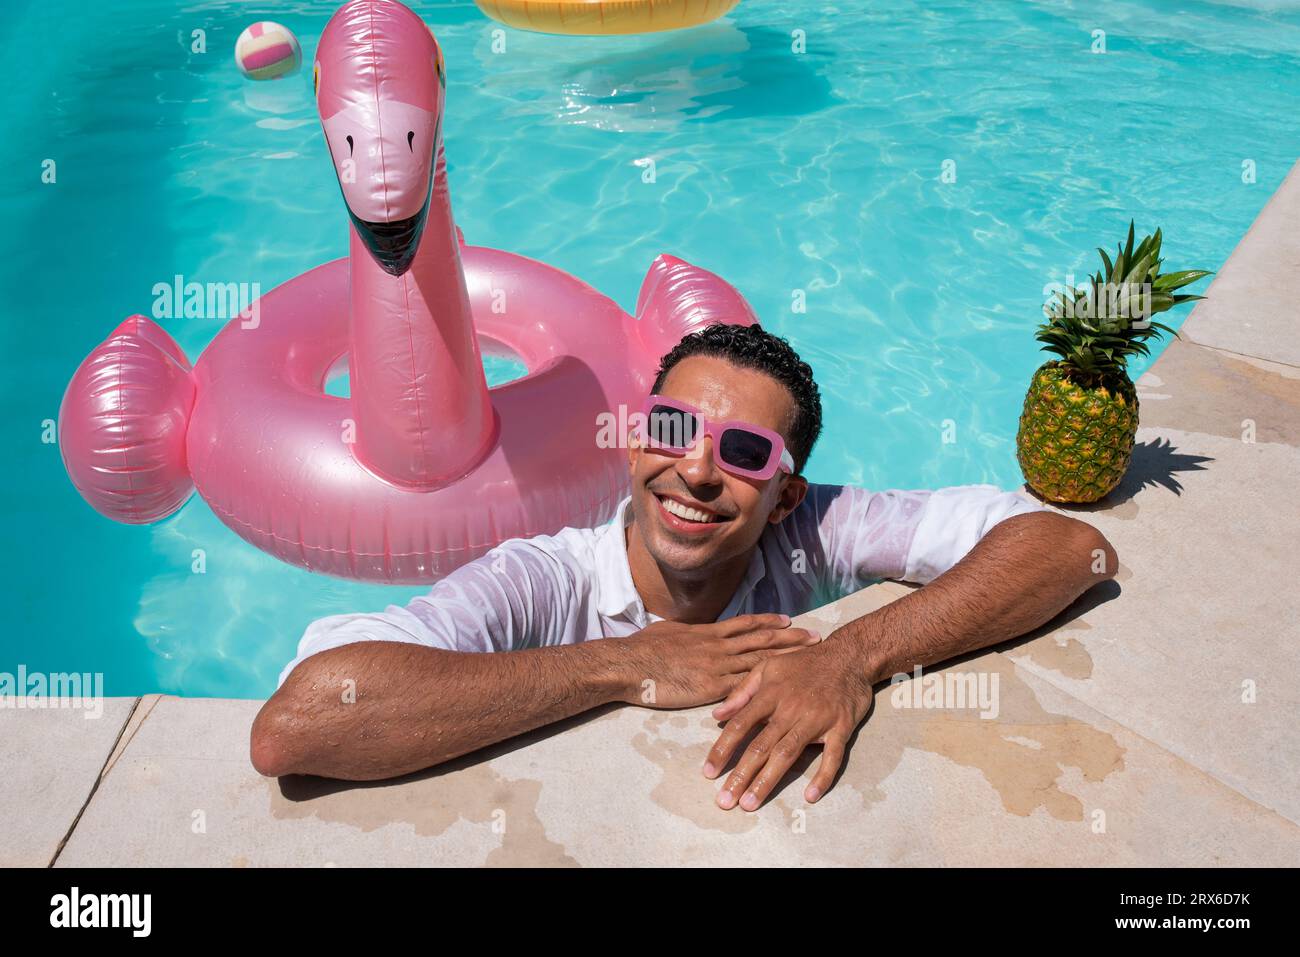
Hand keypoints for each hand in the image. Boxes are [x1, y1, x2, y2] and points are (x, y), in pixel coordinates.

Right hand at [611, 614, 820, 708]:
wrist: (630, 664)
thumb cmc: (642, 648)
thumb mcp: (668, 631)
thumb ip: (686, 633)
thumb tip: (690, 632)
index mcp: (708, 632)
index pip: (746, 625)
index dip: (769, 622)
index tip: (788, 620)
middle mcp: (718, 647)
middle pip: (762, 641)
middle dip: (790, 639)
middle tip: (815, 636)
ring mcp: (717, 667)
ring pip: (760, 662)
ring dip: (786, 660)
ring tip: (809, 658)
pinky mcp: (711, 688)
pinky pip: (744, 688)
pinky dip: (765, 689)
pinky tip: (783, 691)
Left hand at [703, 636, 872, 809]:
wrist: (848, 655)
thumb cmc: (804, 663)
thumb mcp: (768, 666)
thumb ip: (742, 691)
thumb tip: (717, 715)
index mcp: (770, 694)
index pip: (740, 725)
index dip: (722, 749)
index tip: (708, 772)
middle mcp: (790, 708)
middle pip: (761, 746)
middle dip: (741, 775)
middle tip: (725, 801)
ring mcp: (816, 719)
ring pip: (788, 754)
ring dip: (768, 781)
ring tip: (751, 802)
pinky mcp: (841, 727)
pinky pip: (832, 756)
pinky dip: (823, 776)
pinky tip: (811, 795)